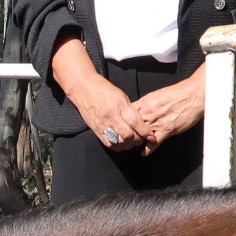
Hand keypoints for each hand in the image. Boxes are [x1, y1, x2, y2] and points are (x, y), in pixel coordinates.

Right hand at [50, 36, 146, 153]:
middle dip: (139, 140)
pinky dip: (118, 146)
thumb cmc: (104, 90)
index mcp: (120, 105)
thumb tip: (141, 123)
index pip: (136, 123)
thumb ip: (131, 110)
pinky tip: (122, 144)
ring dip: (129, 145)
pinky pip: (109, 144)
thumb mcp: (121, 96)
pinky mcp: (96, 130)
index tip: (152, 137)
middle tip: (143, 139)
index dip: (145, 132)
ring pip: (120, 142)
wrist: (83, 89)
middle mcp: (111, 116)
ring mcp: (103, 125)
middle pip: (129, 135)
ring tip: (133, 142)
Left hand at [123, 72, 208, 150]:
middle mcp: (149, 112)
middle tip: (124, 139)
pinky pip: (153, 143)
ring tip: (132, 146)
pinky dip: (148, 150)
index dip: (123, 121)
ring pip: (140, 135)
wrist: (193, 95)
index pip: (127, 113)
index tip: (121, 126)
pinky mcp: (167, 130)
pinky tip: (143, 153)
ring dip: (136, 142)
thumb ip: (146, 104)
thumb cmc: (177, 94)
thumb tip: (137, 109)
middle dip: (127, 133)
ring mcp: (157, 122)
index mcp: (145, 102)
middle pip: (131, 125)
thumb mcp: (157, 95)